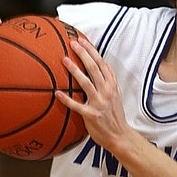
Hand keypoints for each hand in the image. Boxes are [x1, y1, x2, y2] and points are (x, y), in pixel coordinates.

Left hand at [55, 36, 130, 151]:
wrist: (120, 135)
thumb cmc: (115, 115)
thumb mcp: (117, 95)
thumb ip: (110, 80)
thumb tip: (103, 64)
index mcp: (112, 85)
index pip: (102, 63)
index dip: (91, 50)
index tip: (82, 40)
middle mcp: (106, 91)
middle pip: (94, 68)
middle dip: (83, 54)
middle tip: (72, 43)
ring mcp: (99, 103)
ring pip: (86, 83)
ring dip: (75, 70)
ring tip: (64, 60)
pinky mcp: (91, 115)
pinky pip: (77, 105)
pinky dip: (66, 99)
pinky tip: (56, 93)